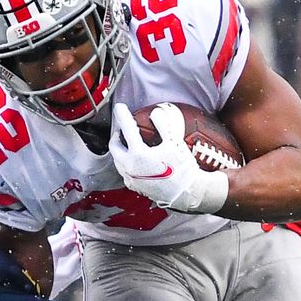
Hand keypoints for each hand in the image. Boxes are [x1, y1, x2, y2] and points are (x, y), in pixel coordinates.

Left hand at [108, 103, 230, 213]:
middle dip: (116, 135)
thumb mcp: (174, 142)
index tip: (120, 107)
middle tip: (123, 128)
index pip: (126, 129)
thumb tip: (155, 112)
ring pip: (117, 160)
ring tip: (128, 143)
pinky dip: (126, 162)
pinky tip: (135, 160)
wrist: (186, 193)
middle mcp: (130, 167)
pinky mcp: (135, 187)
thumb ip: (163, 125)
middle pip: (114, 147)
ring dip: (120, 149)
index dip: (122, 115)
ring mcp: (131, 179)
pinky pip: (124, 172)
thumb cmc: (182, 169)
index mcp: (138, 154)